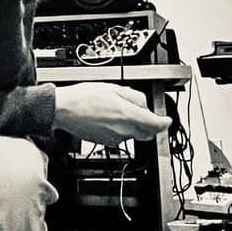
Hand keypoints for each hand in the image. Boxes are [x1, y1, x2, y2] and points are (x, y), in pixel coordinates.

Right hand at [51, 82, 170, 144]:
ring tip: (120, 110)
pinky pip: (120, 137)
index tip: (167, 120)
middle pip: (147, 133)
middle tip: (148, 116)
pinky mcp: (105, 142)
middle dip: (151, 126)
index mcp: (128, 115)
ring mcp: (114, 139)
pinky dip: (121, 129)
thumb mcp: (114, 88)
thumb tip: (144, 104)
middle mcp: (123, 131)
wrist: (64, 110)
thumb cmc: (84, 97)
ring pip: (133, 135)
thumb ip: (134, 97)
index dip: (165, 123)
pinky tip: (110, 118)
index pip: (156, 125)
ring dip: (134, 126)